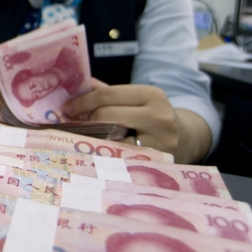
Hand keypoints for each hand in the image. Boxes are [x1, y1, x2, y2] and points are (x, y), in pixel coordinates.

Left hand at [63, 79, 210, 163]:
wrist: (185, 139)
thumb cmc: (151, 117)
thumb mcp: (136, 99)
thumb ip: (107, 92)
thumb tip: (75, 87)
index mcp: (151, 95)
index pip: (107, 95)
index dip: (82, 102)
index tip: (67, 108)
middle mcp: (159, 117)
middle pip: (106, 117)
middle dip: (85, 120)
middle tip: (74, 124)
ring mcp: (159, 143)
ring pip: (110, 140)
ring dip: (92, 139)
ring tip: (83, 137)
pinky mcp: (155, 163)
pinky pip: (118, 159)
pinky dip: (104, 155)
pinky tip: (96, 153)